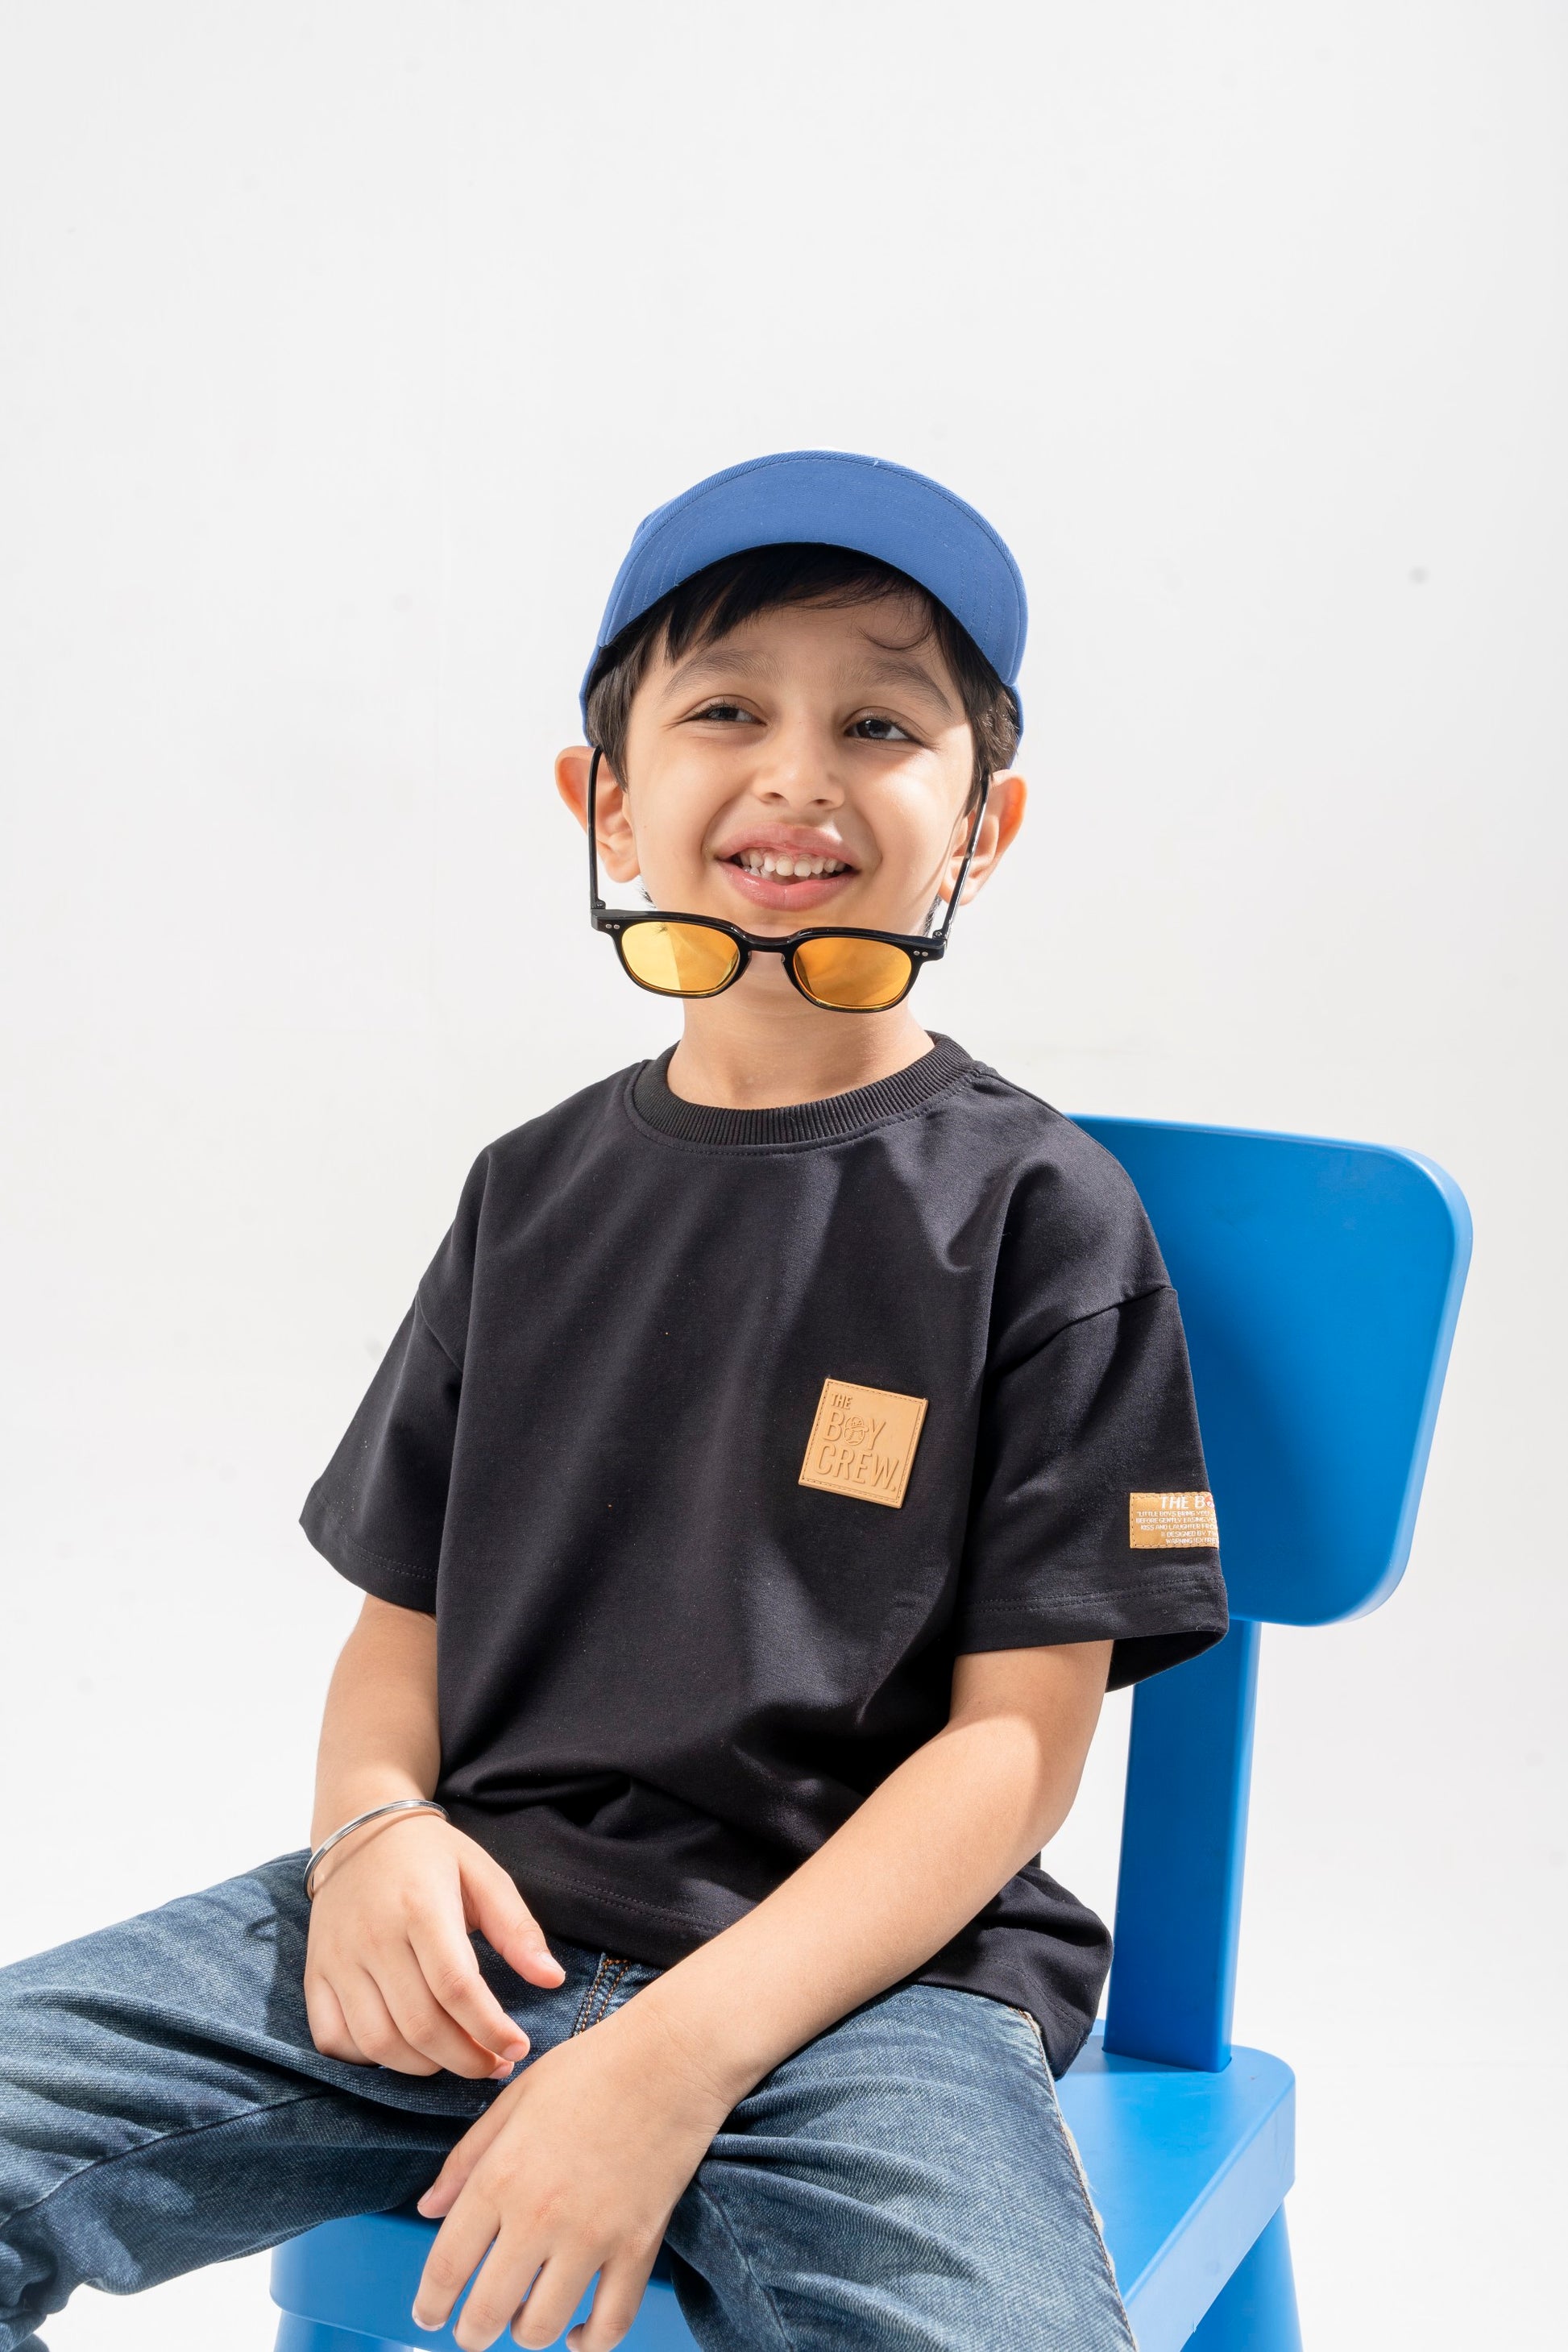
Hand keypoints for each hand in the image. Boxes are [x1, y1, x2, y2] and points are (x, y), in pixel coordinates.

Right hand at [304, 1813, 564, 2079]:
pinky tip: (403, 2051)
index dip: (490, 2029)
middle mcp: (374, 1937)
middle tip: (495, 2065)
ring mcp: (338, 1959)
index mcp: (421, 1907)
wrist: (360, 1831)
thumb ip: (517, 1928)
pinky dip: (368, 2061)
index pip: (456, 1988)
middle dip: (465, 2059)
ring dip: (423, 2068)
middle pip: (420, 2025)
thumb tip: (552, 1979)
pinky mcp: (315, 1975)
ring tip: (457, 2059)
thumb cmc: (432, 1856)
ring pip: (378, 2042)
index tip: (518, 2048)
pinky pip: (334, 2039)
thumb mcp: (484, 1874)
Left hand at [411, 2001, 729, 2350]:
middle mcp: (540, 2216)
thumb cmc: (591, 2067)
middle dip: (470, 2333)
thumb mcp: (514, 2099)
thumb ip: (467, 2158)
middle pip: (487, 2312)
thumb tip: (427, 2210)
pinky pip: (611, 2323)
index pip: (447, 2267)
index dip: (429, 2304)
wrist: (672, 2055)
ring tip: (524, 2320)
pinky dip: (589, 2342)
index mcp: (501, 2176)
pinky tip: (578, 2335)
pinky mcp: (639, 2246)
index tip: (428, 2316)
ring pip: (542, 2328)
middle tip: (471, 2331)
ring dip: (525, 2335)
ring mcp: (592, 2236)